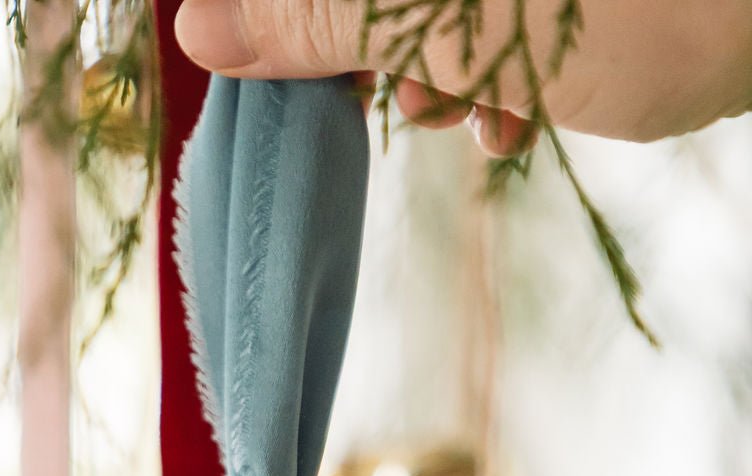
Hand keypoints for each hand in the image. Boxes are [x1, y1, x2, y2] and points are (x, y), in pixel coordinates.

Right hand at [173, 0, 751, 151]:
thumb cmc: (622, 6)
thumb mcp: (449, 17)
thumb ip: (319, 18)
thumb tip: (202, 29)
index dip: (283, 20)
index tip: (276, 73)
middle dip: (371, 46)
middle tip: (400, 96)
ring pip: (429, 2)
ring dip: (431, 70)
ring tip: (465, 109)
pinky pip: (492, 12)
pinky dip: (490, 68)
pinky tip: (511, 115)